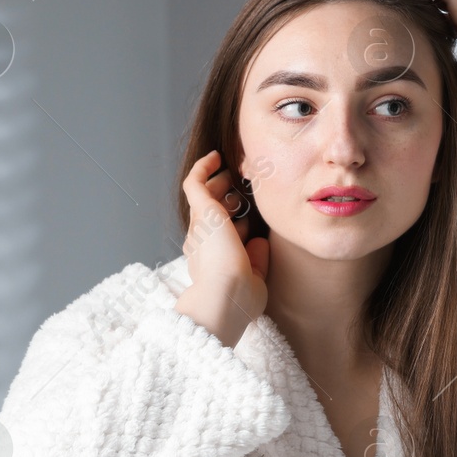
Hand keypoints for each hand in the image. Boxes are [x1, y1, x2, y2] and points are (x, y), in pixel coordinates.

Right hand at [173, 150, 268, 347]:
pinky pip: (195, 182)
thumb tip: (260, 240)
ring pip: (205, 195)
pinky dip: (203, 168)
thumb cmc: (239, 299)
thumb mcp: (254, 277)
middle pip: (211, 211)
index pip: (220, 234)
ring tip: (232, 174)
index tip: (248, 218)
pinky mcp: (202, 211)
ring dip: (220, 184)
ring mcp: (200, 225)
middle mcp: (200, 240)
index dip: (234, 223)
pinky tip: (215, 157)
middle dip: (225, 200)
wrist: (225, 298)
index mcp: (210, 259)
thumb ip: (257, 259)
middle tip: (242, 193)